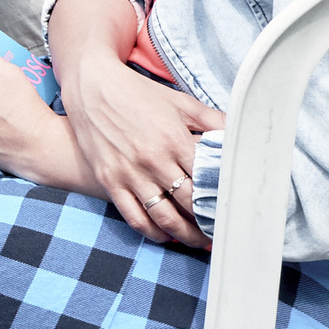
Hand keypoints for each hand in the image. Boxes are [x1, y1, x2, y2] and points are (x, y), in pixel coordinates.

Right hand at [61, 51, 222, 248]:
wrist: (90, 87)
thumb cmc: (136, 92)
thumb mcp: (179, 101)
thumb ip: (211, 120)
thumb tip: (238, 133)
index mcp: (174, 140)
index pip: (208, 181)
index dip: (223, 199)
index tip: (233, 210)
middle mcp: (153, 160)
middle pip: (190, 204)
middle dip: (209, 222)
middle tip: (221, 230)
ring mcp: (129, 173)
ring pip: (164, 218)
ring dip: (185, 235)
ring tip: (198, 241)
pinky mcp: (110, 181)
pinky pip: (134, 217)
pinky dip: (153, 233)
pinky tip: (165, 235)